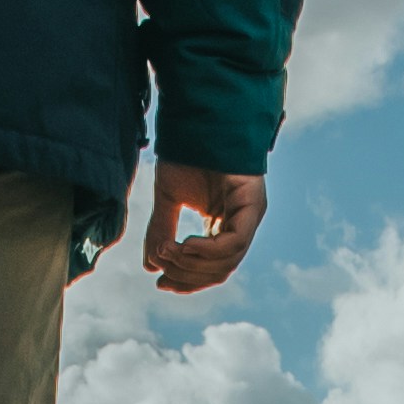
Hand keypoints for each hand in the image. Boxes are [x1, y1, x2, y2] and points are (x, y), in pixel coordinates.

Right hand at [142, 161, 265, 293]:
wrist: (197, 120)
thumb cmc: (187, 153)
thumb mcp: (168, 199)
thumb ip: (162, 232)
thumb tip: (151, 266)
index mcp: (225, 224)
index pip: (212, 269)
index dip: (187, 281)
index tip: (160, 283)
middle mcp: (242, 223)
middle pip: (220, 270)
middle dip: (188, 275)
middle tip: (161, 268)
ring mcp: (250, 214)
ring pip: (228, 261)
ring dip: (193, 263)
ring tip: (168, 252)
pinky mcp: (252, 203)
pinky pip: (235, 240)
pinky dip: (209, 250)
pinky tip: (186, 244)